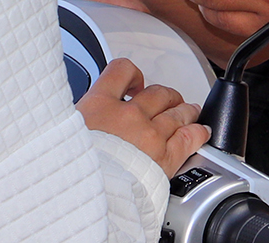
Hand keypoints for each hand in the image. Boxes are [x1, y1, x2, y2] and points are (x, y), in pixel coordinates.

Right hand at [75, 58, 208, 177]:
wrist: (83, 198)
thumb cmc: (70, 170)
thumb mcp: (68, 133)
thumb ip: (86, 119)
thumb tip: (89, 118)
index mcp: (100, 105)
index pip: (122, 70)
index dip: (132, 75)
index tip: (135, 83)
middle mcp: (128, 115)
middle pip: (157, 93)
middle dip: (165, 95)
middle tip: (167, 100)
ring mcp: (149, 135)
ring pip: (176, 113)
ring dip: (185, 110)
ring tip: (189, 111)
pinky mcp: (165, 158)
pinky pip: (188, 138)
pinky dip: (197, 132)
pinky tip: (200, 132)